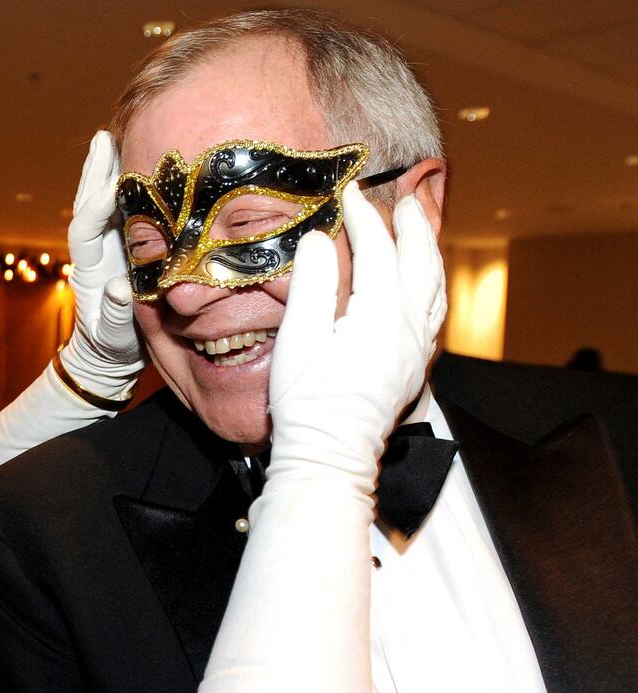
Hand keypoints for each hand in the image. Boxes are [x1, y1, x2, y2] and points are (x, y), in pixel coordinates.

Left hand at [60, 131, 142, 390]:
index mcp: (88, 270)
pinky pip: (122, 212)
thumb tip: (120, 289)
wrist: (109, 357)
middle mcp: (94, 252)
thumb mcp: (117, 337)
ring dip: (106, 171)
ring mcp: (107, 249)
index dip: (96, 207)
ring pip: (102, 204)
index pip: (86, 230)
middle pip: (88, 206)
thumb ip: (117, 314)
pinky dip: (124, 187)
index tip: (111, 185)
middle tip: (103, 137)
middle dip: (95, 173)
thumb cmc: (112, 349)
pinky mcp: (122, 249)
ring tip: (111, 136)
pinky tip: (135, 164)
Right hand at [267, 184, 447, 491]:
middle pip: (420, 261)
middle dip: (412, 225)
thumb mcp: (299, 339)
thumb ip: (312, 285)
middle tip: (403, 197)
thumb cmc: (308, 404)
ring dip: (429, 250)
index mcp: (381, 316)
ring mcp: (417, 349)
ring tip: (421, 228)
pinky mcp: (414, 366)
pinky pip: (435, 310)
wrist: (330, 455)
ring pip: (436, 285)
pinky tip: (422, 281)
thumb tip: (318, 240)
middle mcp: (409, 328)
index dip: (364, 217)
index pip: (378, 251)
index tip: (350, 193)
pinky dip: (432, 282)